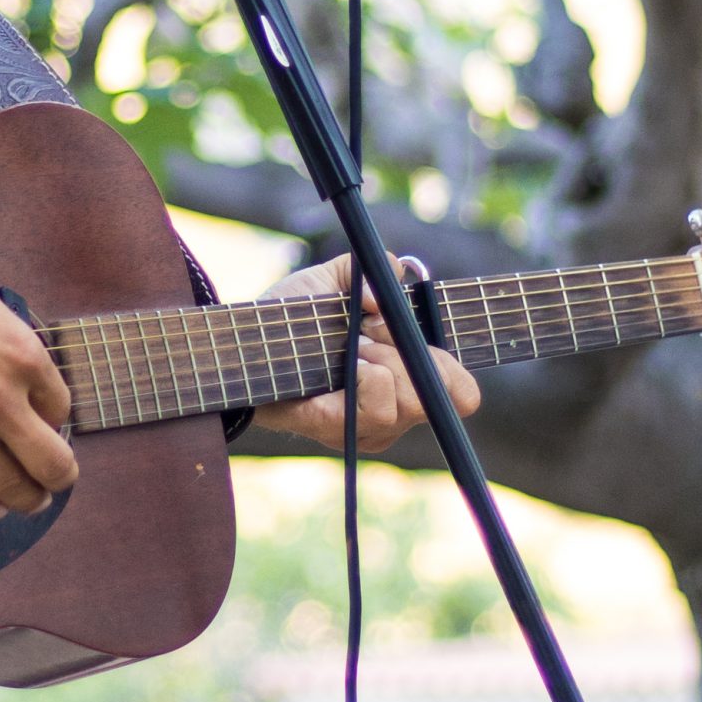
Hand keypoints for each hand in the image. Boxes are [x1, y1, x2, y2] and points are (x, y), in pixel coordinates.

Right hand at [0, 241, 77, 518]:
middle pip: (53, 462)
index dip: (52, 420)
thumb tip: (19, 365)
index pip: (60, 408)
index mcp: (21, 354)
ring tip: (30, 500)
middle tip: (55, 478)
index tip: (41, 424)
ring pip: (15, 489)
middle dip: (58, 475)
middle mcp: (2, 399)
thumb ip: (4, 339)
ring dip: (29, 500)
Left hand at [251, 251, 479, 450]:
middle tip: (378, 336)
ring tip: (354, 347)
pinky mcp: (339, 431)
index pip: (460, 396)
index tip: (428, 342)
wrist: (241, 342)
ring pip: (408, 400)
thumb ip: (366, 269)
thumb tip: (394, 269)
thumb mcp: (331, 282)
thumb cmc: (290, 319)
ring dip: (386, 363)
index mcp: (403, 380)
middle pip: (440, 400)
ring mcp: (365, 428)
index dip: (455, 372)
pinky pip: (377, 406)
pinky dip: (369, 376)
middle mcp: (392, 411)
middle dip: (418, 358)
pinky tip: (349, 362)